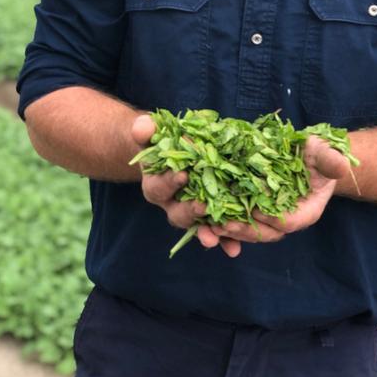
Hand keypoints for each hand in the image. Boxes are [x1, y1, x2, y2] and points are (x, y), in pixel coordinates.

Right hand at [131, 114, 240, 256]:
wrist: (172, 151)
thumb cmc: (162, 141)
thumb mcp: (152, 133)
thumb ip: (146, 130)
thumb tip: (141, 127)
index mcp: (156, 185)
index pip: (159, 187)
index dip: (169, 182)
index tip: (182, 174)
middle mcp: (171, 204)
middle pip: (177, 213)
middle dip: (189, 211)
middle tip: (202, 205)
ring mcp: (190, 212)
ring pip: (196, 226)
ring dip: (206, 233)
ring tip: (214, 238)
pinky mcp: (209, 216)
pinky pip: (216, 232)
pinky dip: (225, 241)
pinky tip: (234, 249)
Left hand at [203, 135, 349, 255]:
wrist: (308, 156)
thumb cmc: (318, 155)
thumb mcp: (326, 154)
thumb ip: (331, 161)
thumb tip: (341, 166)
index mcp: (306, 211)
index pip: (288, 222)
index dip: (271, 218)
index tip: (254, 209)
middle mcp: (286, 219)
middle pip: (265, 232)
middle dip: (244, 230)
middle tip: (223, 225)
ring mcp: (269, 217)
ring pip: (249, 229)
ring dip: (229, 229)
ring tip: (209, 224)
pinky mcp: (254, 208)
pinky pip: (239, 219)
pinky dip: (224, 220)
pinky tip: (206, 216)